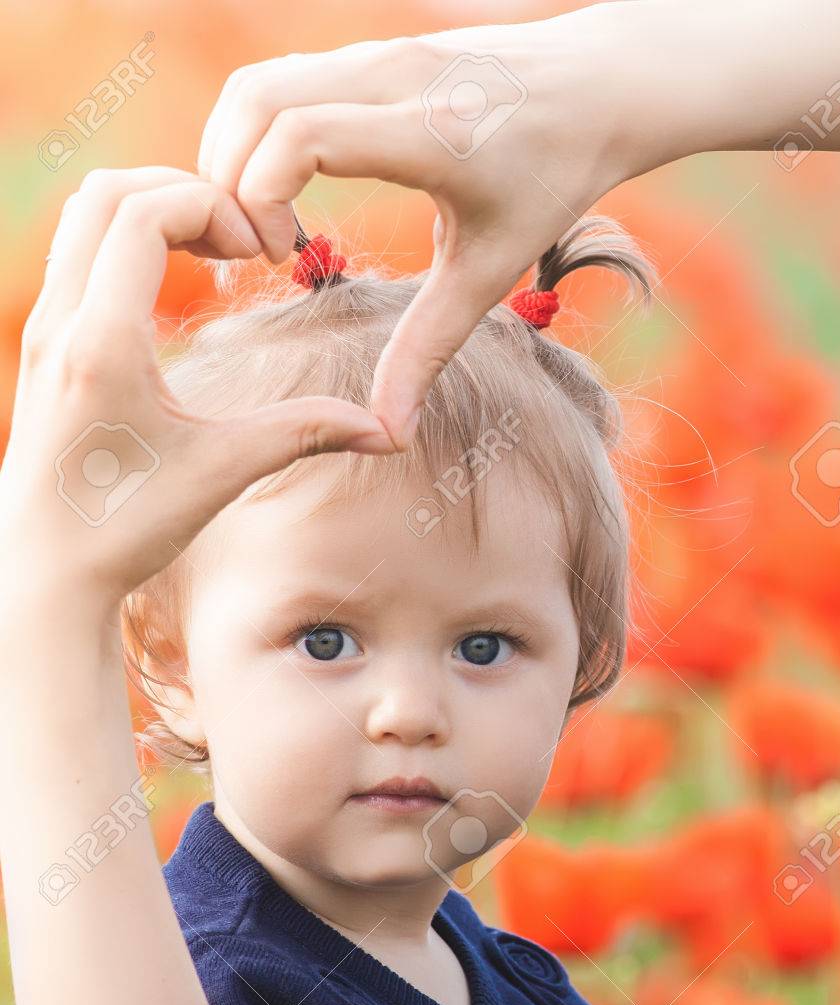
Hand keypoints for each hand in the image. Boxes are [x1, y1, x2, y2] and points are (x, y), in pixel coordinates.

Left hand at [1, 167, 393, 609]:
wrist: (45, 571)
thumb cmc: (126, 525)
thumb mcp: (224, 470)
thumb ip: (305, 434)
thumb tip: (388, 433)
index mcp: (103, 341)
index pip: (145, 213)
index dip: (210, 207)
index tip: (258, 250)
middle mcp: (61, 322)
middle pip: (107, 192)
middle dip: (183, 192)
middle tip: (242, 238)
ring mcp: (44, 331)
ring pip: (86, 217)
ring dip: (153, 212)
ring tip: (215, 253)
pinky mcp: (45, 347)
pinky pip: (79, 254)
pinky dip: (129, 242)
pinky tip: (178, 288)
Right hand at [195, 21, 637, 443]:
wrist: (599, 87)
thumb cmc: (554, 180)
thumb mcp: (493, 269)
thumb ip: (429, 347)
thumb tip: (391, 433)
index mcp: (430, 132)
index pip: (299, 134)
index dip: (259, 194)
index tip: (276, 255)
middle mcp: (397, 74)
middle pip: (256, 99)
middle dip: (226, 177)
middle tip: (246, 250)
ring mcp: (381, 48)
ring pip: (261, 81)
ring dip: (235, 151)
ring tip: (259, 224)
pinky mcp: (373, 46)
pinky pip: (286, 75)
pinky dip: (261, 130)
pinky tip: (284, 190)